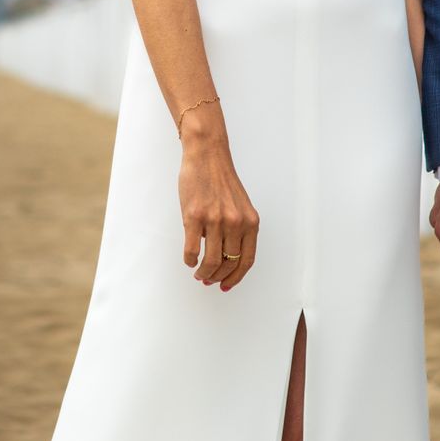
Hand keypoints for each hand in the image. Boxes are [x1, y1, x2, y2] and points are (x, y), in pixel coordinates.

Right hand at [179, 133, 258, 290]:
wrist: (206, 156)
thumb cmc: (220, 180)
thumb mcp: (239, 205)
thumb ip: (238, 229)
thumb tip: (226, 256)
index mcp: (250, 221)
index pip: (246, 260)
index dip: (236, 277)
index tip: (226, 284)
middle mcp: (235, 222)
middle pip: (228, 263)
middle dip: (217, 277)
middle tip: (208, 280)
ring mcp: (215, 220)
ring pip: (211, 261)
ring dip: (203, 272)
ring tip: (199, 273)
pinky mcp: (194, 217)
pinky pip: (191, 249)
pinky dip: (189, 260)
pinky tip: (189, 260)